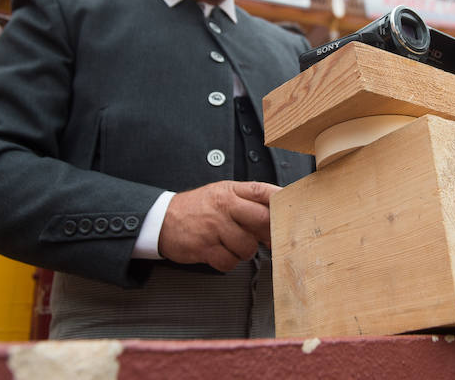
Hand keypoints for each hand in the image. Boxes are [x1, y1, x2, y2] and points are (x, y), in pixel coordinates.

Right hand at [157, 180, 280, 271]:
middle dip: (268, 234)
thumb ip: (247, 203)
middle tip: (267, 240)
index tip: (293, 210)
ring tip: (232, 244)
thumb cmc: (197, 209)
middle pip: (262, 220)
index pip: (263, 191)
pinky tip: (220, 252)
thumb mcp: (221, 194)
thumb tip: (276, 219)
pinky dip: (228, 262)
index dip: (282, 201)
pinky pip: (229, 262)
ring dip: (244, 251)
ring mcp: (214, 227)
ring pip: (248, 246)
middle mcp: (224, 206)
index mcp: (230, 191)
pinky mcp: (204, 247)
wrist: (162, 219)